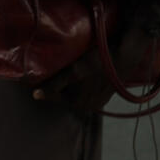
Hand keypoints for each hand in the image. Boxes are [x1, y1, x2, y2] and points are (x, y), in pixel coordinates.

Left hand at [31, 26, 155, 114]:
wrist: (126, 53)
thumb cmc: (98, 61)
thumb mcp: (74, 72)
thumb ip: (54, 85)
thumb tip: (35, 95)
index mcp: (80, 104)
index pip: (54, 95)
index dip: (44, 85)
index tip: (34, 76)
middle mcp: (89, 106)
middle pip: (65, 94)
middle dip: (56, 83)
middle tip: (47, 69)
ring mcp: (99, 99)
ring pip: (75, 90)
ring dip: (67, 81)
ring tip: (61, 68)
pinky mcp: (106, 91)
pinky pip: (86, 87)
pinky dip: (80, 80)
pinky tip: (78, 70)